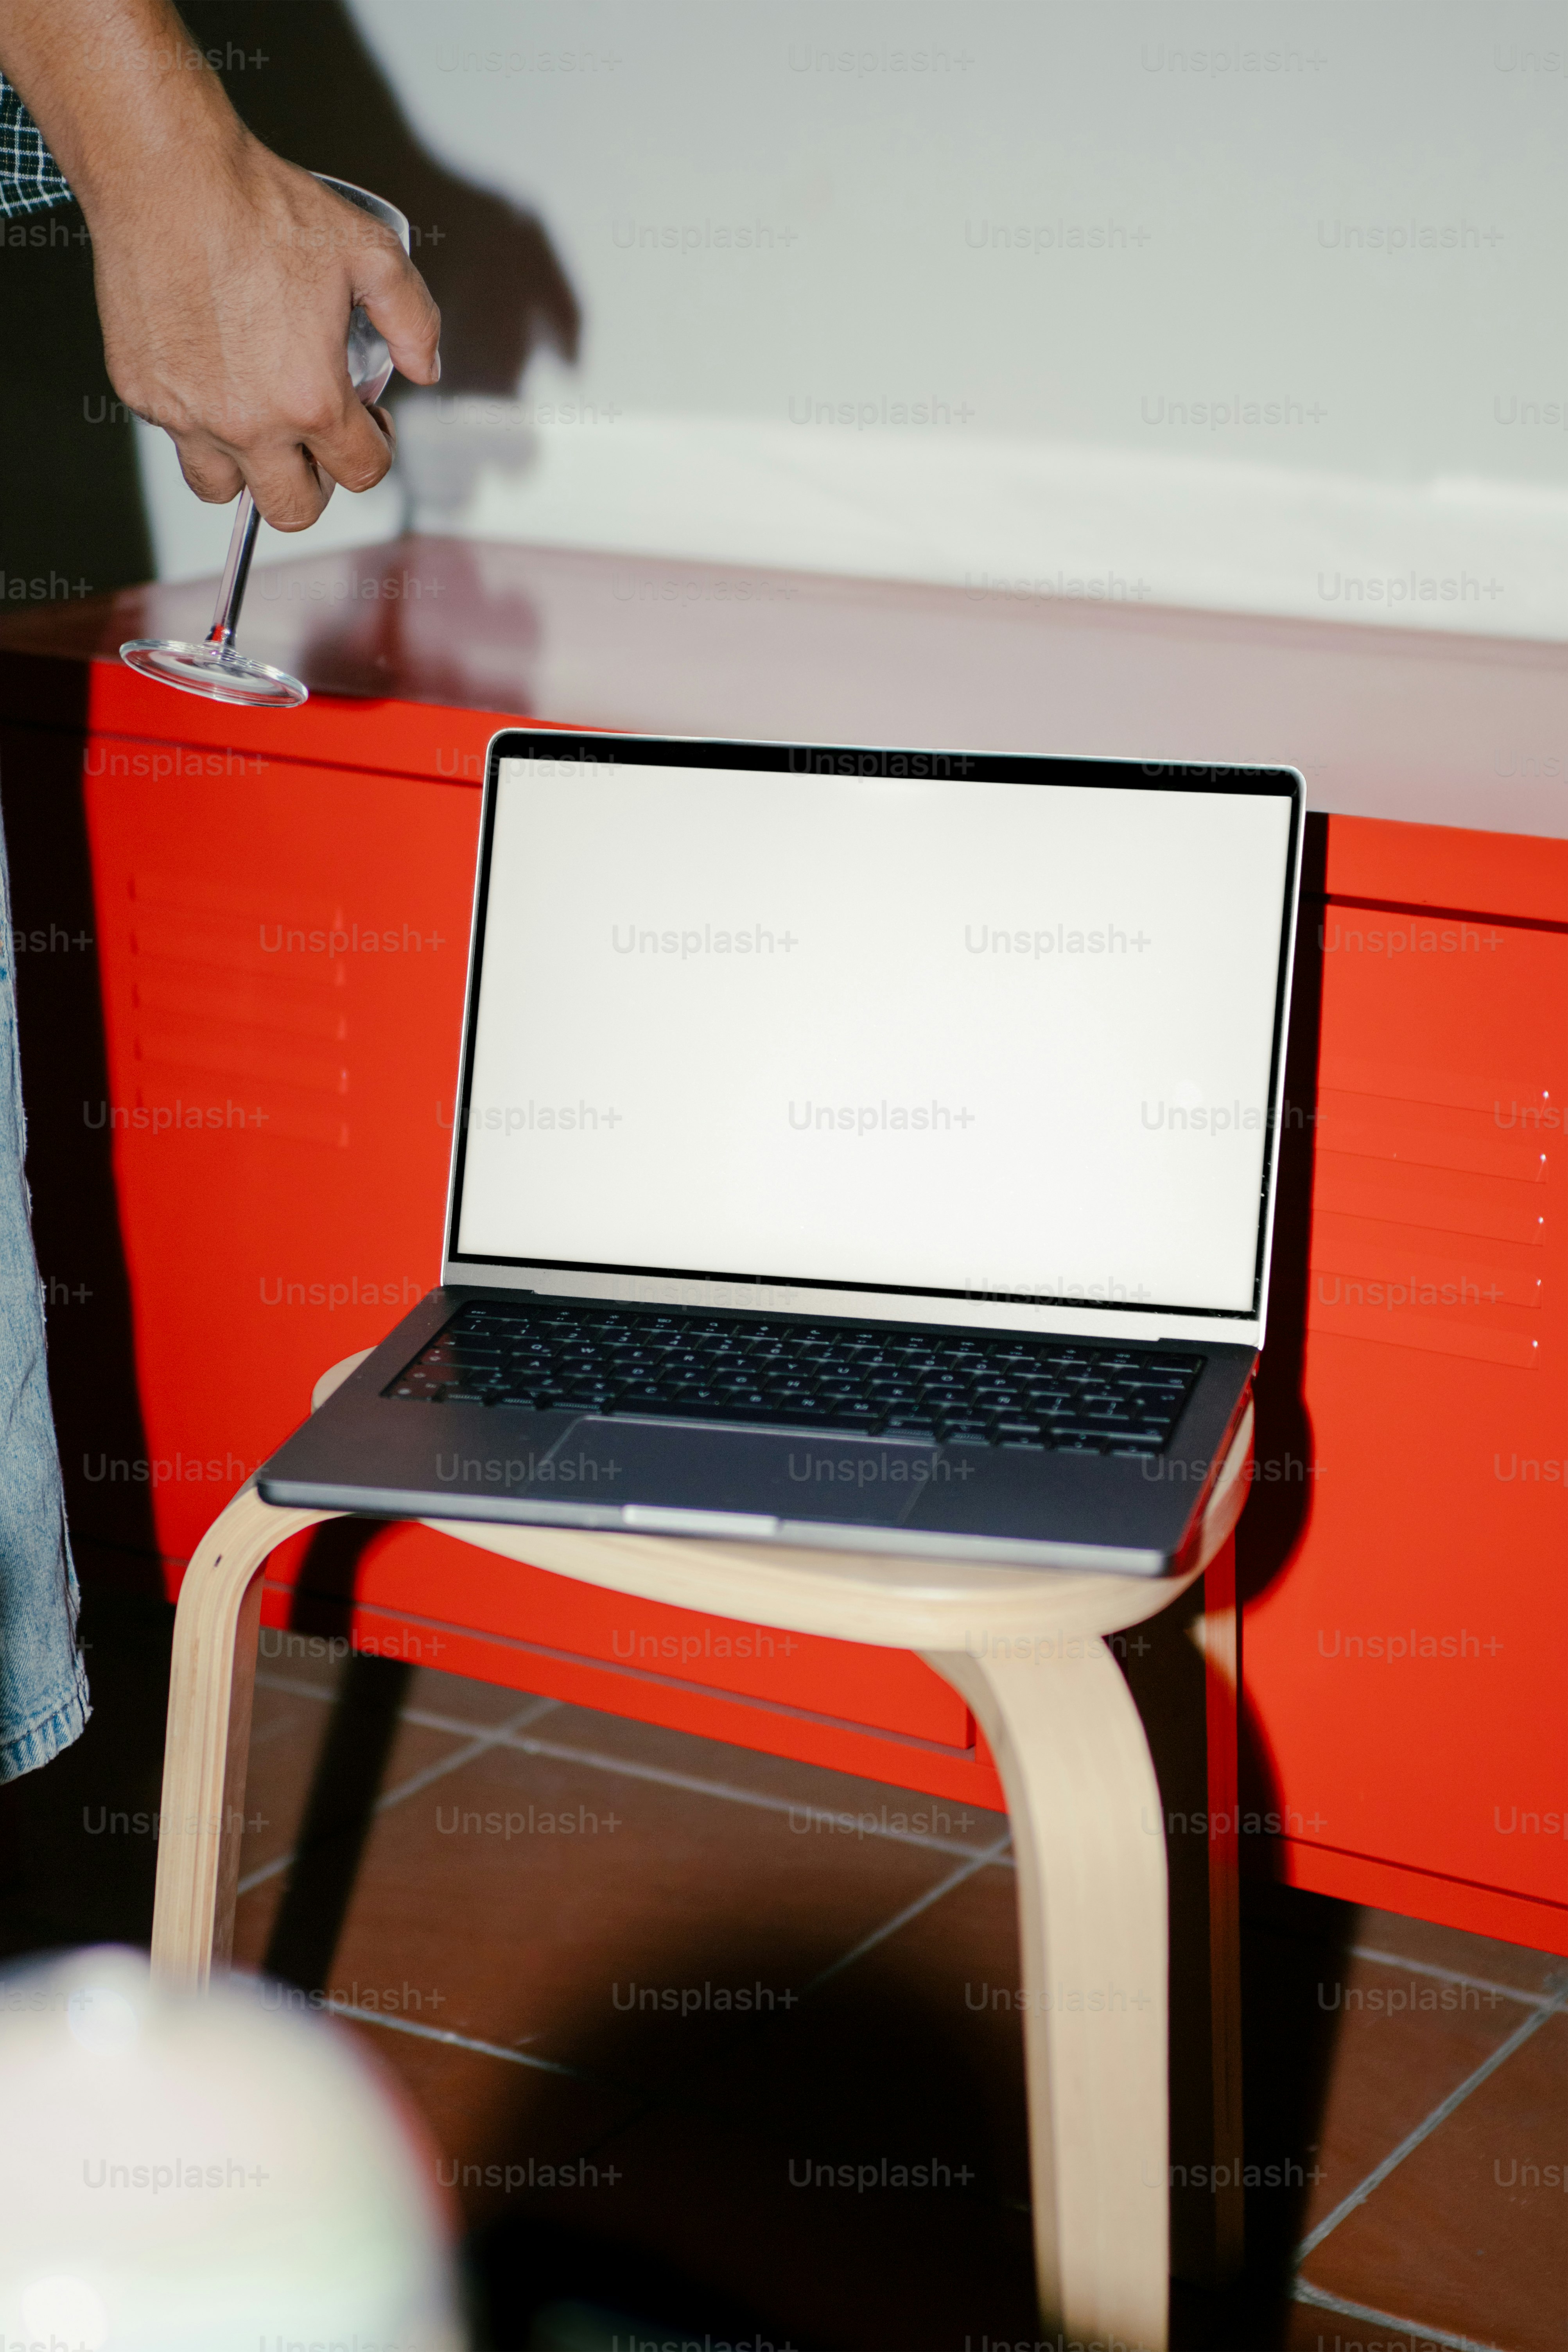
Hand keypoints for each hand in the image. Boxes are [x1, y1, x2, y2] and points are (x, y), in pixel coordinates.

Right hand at [91, 133, 440, 528]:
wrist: (168, 174)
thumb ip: (413, 320)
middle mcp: (248, 424)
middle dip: (314, 482)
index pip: (362, 474)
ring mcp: (188, 415)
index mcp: (311, 402)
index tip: (367, 424)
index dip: (375, 449)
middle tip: (314, 438)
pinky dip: (198, 420)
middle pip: (292, 510)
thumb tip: (426, 367)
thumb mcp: (371, 253)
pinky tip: (213, 372)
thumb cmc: (261, 207)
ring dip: (247, 470)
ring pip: (222, 491)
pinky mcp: (142, 393)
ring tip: (259, 421)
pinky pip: (176, 437)